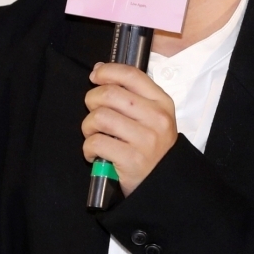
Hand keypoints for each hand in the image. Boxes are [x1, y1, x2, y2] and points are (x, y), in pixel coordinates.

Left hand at [82, 62, 177, 195]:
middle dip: (92, 99)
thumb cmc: (153, 147)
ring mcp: (145, 140)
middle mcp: (156, 119)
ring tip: (94, 134)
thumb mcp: (154, 116)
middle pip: (110, 94)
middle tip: (93, 111)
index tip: (96, 75)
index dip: (108, 71)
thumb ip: (131, 94)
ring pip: (100, 117)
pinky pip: (96, 142)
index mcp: (162, 103)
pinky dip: (88, 148)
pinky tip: (95, 153)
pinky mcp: (131, 160)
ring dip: (88, 125)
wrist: (165, 183)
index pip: (131, 75)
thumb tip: (99, 70)